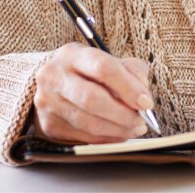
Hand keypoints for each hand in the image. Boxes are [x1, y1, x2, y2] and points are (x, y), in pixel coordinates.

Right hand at [31, 42, 153, 143]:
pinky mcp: (49, 124)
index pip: (103, 68)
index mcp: (73, 55)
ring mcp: (48, 102)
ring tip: (134, 129)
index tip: (146, 103)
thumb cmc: (86, 71)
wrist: (50, 82)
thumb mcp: (108, 59)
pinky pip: (82, 136)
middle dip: (122, 113)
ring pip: (87, 122)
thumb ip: (131, 70)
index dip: (128, 87)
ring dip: (116, 129)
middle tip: (141, 121)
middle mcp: (55, 77)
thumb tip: (143, 95)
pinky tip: (118, 135)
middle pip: (92, 99)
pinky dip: (105, 138)